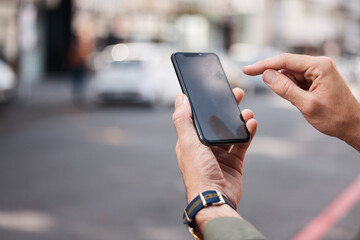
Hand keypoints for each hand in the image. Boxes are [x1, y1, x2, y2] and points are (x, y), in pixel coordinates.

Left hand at [172, 88, 256, 229]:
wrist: (216, 198)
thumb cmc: (198, 172)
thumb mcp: (188, 143)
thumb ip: (183, 120)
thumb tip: (180, 98)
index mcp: (190, 141)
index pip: (198, 117)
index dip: (206, 104)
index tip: (215, 90)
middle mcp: (204, 147)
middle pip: (216, 122)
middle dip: (226, 108)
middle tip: (237, 94)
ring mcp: (220, 154)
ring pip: (231, 131)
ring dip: (239, 119)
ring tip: (247, 112)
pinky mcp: (234, 161)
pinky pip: (242, 143)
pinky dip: (248, 132)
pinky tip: (252, 124)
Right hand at [243, 53, 359, 150]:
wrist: (353, 125)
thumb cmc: (336, 117)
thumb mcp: (307, 105)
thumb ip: (285, 89)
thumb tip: (266, 76)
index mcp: (319, 66)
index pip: (284, 60)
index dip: (263, 65)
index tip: (247, 70)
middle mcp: (318, 65)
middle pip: (286, 68)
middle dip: (280, 83)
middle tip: (290, 100)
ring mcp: (317, 72)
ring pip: (289, 76)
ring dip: (287, 89)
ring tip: (302, 103)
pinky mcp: (315, 80)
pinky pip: (295, 82)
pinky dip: (292, 91)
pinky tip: (302, 101)